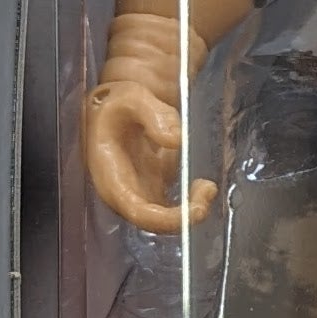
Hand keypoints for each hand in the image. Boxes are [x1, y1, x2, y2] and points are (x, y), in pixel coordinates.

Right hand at [86, 13, 216, 232]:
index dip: (164, 219)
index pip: (134, 209)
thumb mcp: (132, 96)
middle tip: (207, 193)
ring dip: (189, 211)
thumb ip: (154, 115)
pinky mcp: (152, 188)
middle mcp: (121, 190)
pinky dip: (190, 202)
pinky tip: (204, 186)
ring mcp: (137, 192)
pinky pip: (171, 209)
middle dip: (182, 218)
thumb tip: (176, 139)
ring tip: (207, 188)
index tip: (193, 210)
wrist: (122, 103)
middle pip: (150, 221)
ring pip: (162, 218)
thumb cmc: (120, 100)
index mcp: (109, 173)